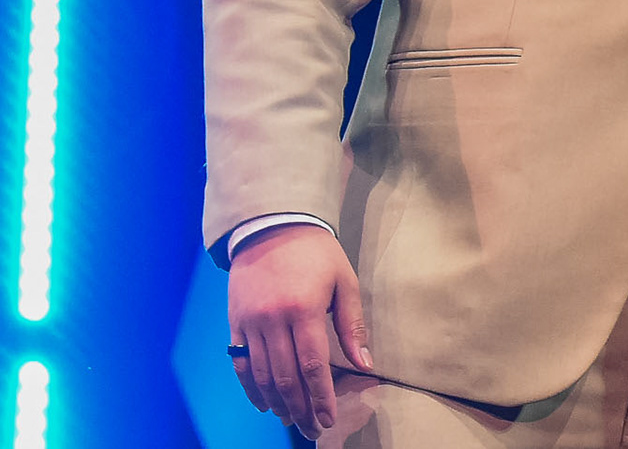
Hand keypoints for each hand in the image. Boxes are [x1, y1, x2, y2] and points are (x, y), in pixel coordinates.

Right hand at [228, 224, 370, 437]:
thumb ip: (352, 325)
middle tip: (314, 429)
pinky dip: (251, 388)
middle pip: (286, 378)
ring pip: (261, 375)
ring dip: (278, 403)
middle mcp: (272, 320)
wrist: (272, 226)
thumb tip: (363, 364)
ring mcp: (250, 323)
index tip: (329, 419)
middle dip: (301, 409)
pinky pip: (240, 363)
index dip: (321, 397)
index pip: (313, 365)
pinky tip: (265, 404)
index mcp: (304, 309)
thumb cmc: (316, 253)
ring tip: (294, 420)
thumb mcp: (344, 281)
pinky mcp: (235, 323)